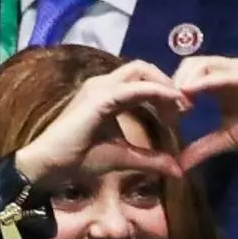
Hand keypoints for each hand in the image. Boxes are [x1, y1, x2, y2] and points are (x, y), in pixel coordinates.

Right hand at [14, 60, 185, 184]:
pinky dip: (156, 91)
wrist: (51, 166)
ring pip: (141, 70)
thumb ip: (152, 161)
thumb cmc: (81, 159)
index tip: (184, 111)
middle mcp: (103, 84)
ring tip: (182, 104)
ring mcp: (100, 87)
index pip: (143, 81)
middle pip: (144, 68)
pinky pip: (134, 88)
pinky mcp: (99, 98)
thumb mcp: (126, 158)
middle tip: (186, 106)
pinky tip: (172, 102)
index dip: (165, 91)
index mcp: (109, 94)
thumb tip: (178, 170)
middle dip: (168, 83)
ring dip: (165, 84)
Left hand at [172, 56, 237, 169]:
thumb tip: (179, 165)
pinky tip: (195, 93)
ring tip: (182, 101)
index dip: (174, 87)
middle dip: (177, 81)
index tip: (167, 111)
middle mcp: (230, 70)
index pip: (189, 73)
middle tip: (172, 106)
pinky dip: (210, 81)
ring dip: (189, 80)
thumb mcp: (227, 139)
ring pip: (207, 64)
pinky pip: (229, 74)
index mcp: (221, 81)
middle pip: (192, 63)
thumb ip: (203, 147)